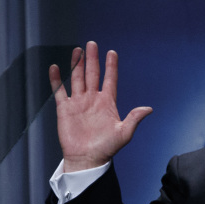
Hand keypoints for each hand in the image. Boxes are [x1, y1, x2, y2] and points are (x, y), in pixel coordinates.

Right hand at [51, 41, 152, 171]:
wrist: (87, 159)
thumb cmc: (107, 148)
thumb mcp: (124, 133)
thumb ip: (134, 119)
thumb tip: (148, 109)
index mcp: (107, 103)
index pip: (110, 80)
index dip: (111, 66)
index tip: (112, 53)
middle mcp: (93, 100)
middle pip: (92, 74)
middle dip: (92, 59)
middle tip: (91, 44)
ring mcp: (79, 103)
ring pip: (77, 79)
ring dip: (77, 65)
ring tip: (77, 50)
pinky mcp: (65, 109)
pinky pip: (60, 91)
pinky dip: (57, 79)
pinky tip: (56, 67)